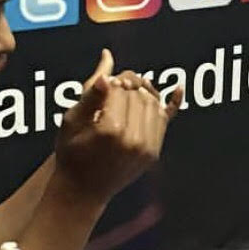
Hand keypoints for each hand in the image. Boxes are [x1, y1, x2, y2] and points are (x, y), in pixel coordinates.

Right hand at [53, 50, 183, 206]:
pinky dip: (172, 104)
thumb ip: (92, 89)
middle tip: (114, 88)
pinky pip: (165, 123)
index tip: (104, 83)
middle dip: (127, 85)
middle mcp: (134, 139)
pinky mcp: (153, 153)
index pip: (121, 88)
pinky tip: (178, 88)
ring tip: (127, 93)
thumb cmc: (70, 153)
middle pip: (138, 94)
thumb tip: (109, 58)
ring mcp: (147, 148)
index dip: (112, 81)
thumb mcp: (73, 119)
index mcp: (111, 129)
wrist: (81, 191)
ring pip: (152, 104)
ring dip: (142, 93)